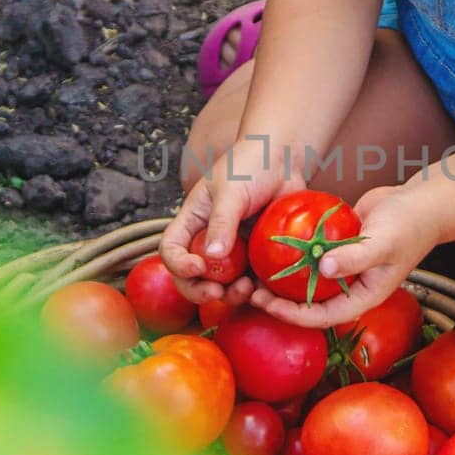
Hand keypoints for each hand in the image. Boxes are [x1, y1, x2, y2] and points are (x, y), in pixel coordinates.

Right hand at [160, 139, 305, 306]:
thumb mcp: (231, 190)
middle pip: (192, 277)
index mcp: (193, 222)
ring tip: (247, 289)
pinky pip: (253, 280)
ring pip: (223, 285)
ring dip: (230, 295)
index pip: (171, 250)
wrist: (284, 159)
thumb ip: (221, 221)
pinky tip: (264, 288)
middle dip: (200, 290)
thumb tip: (213, 256)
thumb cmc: (250, 165)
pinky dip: (256, 290)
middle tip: (218, 292)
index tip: (197, 268)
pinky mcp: (257, 257)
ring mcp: (234, 251)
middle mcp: (209, 240)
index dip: (177, 265)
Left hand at [248, 184, 439, 328]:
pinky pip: (313, 258)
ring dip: (284, 281)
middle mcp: (352, 287)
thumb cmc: (409, 225)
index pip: (322, 317)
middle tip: (252, 290)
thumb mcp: (382, 241)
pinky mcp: (339, 249)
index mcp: (363, 296)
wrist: (422, 203)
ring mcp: (345, 269)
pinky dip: (295, 257)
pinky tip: (273, 246)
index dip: (292, 315)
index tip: (267, 304)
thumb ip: (355, 257)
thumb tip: (323, 269)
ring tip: (256, 272)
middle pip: (310, 304)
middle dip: (281, 302)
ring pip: (309, 282)